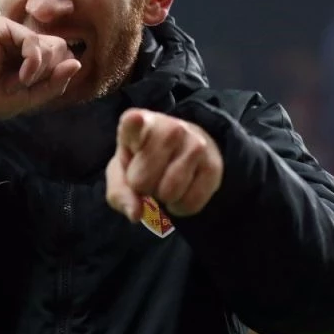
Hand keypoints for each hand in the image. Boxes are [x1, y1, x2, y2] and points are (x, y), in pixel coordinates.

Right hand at [0, 16, 81, 120]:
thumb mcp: (31, 97)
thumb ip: (55, 82)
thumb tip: (77, 63)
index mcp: (31, 56)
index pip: (62, 56)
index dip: (56, 75)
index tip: (36, 89)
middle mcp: (24, 41)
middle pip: (60, 48)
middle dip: (49, 72)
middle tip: (27, 85)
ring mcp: (14, 32)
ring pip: (51, 45)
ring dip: (39, 71)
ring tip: (17, 83)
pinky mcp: (3, 26)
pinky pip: (33, 41)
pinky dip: (33, 62)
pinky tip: (22, 77)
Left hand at [105, 108, 222, 221]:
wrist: (181, 149)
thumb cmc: (142, 159)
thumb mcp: (121, 172)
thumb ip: (120, 193)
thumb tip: (136, 214)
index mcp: (139, 122)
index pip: (134, 122)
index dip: (134, 123)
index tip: (136, 119)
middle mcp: (170, 127)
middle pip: (142, 180)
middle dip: (141, 188)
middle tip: (148, 174)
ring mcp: (195, 144)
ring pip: (168, 193)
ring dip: (162, 198)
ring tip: (164, 180)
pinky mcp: (213, 165)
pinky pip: (190, 203)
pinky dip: (181, 206)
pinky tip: (180, 189)